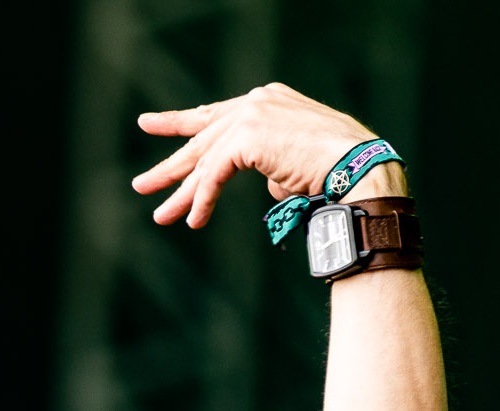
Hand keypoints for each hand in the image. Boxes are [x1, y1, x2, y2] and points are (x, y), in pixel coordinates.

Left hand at [130, 83, 397, 229]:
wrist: (358, 166)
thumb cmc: (335, 170)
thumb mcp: (292, 163)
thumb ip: (268, 166)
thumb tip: (265, 185)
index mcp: (265, 101)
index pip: (213, 114)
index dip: (179, 122)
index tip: (150, 124)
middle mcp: (255, 101)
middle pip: (202, 138)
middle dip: (171, 166)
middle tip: (141, 185)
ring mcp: (251, 114)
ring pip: (205, 160)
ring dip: (183, 194)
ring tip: (161, 216)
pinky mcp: (248, 135)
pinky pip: (214, 174)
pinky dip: (204, 199)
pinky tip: (195, 220)